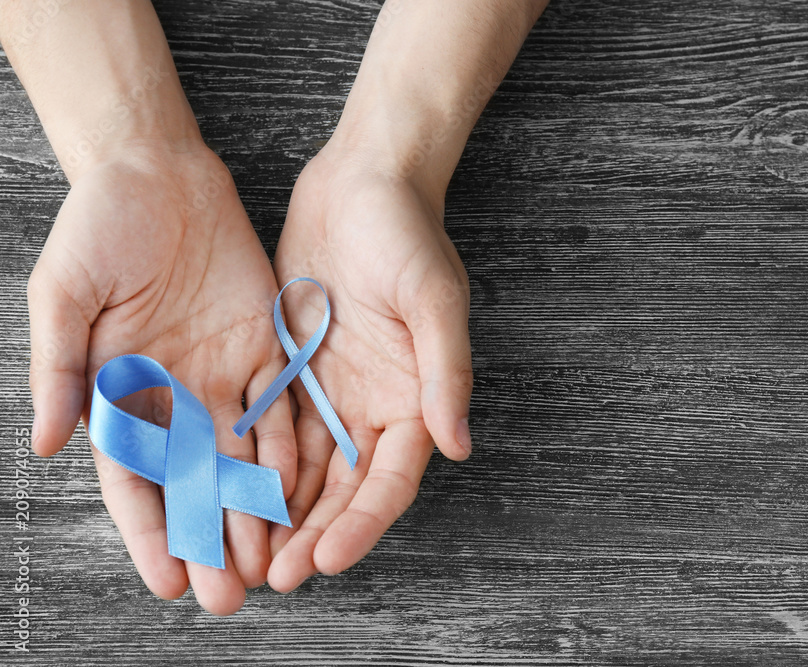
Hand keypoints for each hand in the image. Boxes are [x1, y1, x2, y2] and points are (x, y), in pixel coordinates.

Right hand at [28, 142, 295, 614]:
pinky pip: (280, 411)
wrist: (159, 173)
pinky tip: (300, 496)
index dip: (150, 532)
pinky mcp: (262, 351)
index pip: (134, 479)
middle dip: (210, 541)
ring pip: (240, 460)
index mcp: (118, 391)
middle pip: (192, 484)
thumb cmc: (100, 226)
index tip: (168, 583)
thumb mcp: (64, 292)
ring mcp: (219, 377)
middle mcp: (172, 396)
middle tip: (229, 596)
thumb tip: (42, 442)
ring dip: (254, 513)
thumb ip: (59, 366)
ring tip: (270, 564)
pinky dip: (289, 455)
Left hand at [267, 145, 472, 591]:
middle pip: (344, 489)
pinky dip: (253, 466)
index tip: (326, 559)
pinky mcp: (292, 370)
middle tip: (274, 576)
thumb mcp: (434, 300)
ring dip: (279, 514)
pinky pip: (271, 429)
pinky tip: (225, 494)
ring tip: (246, 556)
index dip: (361, 524)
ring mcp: (331, 392)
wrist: (362, 183)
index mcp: (414, 399)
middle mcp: (374, 406)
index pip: (390, 480)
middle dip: (312, 534)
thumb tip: (459, 445)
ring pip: (305, 471)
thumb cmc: (408, 235)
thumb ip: (446, 372)